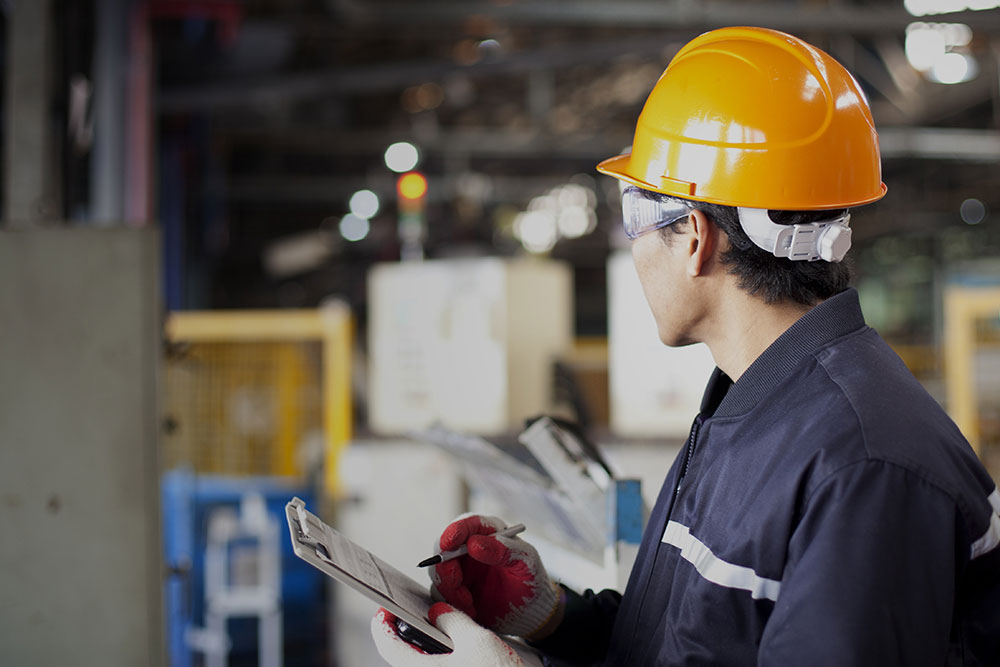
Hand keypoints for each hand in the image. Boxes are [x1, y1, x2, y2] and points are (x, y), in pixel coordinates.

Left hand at [371, 603, 542, 666]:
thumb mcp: (477, 640)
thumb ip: (453, 620)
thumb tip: (438, 612)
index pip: (387, 644)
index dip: (382, 622)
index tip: (387, 607)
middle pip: (402, 653)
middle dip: (407, 630)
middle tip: (415, 612)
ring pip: (419, 662)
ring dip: (425, 643)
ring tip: (439, 626)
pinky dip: (438, 655)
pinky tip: (455, 646)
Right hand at [430, 515, 560, 637]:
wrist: (531, 613)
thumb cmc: (532, 580)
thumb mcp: (526, 563)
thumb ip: (504, 550)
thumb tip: (474, 543)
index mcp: (490, 533)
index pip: (468, 524)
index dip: (455, 531)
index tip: (448, 543)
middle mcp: (471, 549)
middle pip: (444, 547)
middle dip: (445, 564)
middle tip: (456, 581)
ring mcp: (462, 569)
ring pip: (439, 571)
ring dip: (449, 588)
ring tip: (469, 601)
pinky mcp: (456, 590)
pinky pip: (442, 594)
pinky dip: (452, 602)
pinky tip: (471, 609)